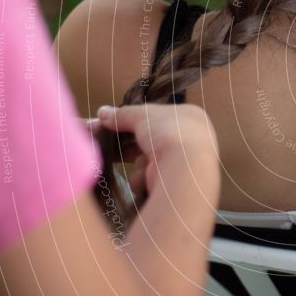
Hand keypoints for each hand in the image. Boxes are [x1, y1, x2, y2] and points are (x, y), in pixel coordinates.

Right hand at [96, 104, 218, 196]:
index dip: (137, 119)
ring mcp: (185, 162)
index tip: (114, 122)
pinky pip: (152, 177)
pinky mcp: (175, 182)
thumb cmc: (168, 132)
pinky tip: (146, 178)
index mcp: (191, 116)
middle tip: (108, 144)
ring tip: (143, 164)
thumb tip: (102, 112)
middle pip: (152, 140)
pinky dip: (144, 178)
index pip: (159, 116)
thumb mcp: (142, 115)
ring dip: (139, 164)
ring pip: (149, 160)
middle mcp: (192, 138)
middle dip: (131, 145)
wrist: (184, 169)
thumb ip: (122, 114)